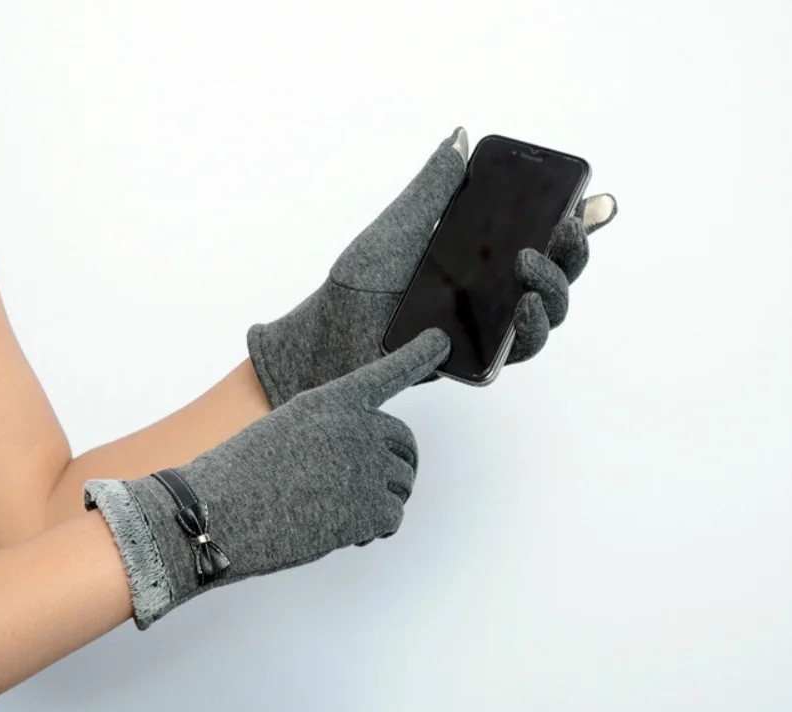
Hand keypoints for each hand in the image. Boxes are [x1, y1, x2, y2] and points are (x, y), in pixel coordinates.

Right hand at [84, 329, 449, 628]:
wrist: (215, 513)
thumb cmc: (236, 476)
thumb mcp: (282, 431)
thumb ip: (327, 432)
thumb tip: (361, 461)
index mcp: (329, 401)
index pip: (384, 373)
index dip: (416, 356)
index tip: (440, 340)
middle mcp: (354, 427)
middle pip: (404, 442)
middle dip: (393, 464)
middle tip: (366, 488)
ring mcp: (365, 467)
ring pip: (402, 482)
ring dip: (381, 499)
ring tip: (340, 511)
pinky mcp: (367, 509)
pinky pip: (393, 515)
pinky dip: (375, 527)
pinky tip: (345, 531)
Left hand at [247, 127, 617, 405]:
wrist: (329, 334)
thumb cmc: (361, 283)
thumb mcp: (399, 226)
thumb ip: (432, 187)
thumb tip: (458, 138)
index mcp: (481, 255)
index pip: (540, 236)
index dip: (576, 222)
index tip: (597, 200)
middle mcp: (492, 291)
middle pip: (556, 274)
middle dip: (572, 252)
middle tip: (562, 232)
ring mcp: (487, 326)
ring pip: (548, 313)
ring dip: (555, 291)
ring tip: (531, 273)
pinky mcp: (476, 359)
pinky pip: (519, 350)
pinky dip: (532, 331)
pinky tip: (525, 310)